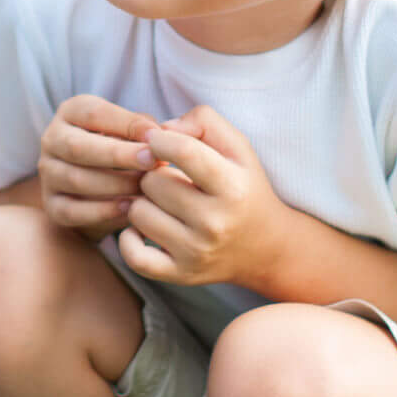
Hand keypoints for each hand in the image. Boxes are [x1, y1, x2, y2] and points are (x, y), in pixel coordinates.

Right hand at [37, 95, 158, 239]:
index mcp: (71, 112)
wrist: (95, 194)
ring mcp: (48, 174)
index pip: (94, 113)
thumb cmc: (121, 153)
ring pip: (76, 179)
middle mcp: (52, 140)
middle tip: (151, 161)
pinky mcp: (51, 205)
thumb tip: (163, 134)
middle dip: (118, 155)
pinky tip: (129, 209)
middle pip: (78, 146)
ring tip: (146, 189)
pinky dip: (102, 212)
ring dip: (115, 185)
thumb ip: (145, 129)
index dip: (127, 124)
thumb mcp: (130, 133)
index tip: (157, 138)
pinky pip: (72, 211)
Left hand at [118, 105, 293, 288]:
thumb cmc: (244, 187)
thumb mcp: (238, 147)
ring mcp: (196, 253)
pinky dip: (129, 239)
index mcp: (233, 188)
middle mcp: (215, 223)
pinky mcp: (181, 275)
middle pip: (152, 182)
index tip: (157, 140)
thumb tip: (163, 128)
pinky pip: (134, 256)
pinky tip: (145, 227)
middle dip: (154, 174)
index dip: (161, 139)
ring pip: (138, 213)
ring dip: (143, 203)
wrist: (267, 248)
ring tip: (163, 202)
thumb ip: (203, 121)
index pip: (184, 151)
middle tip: (169, 178)